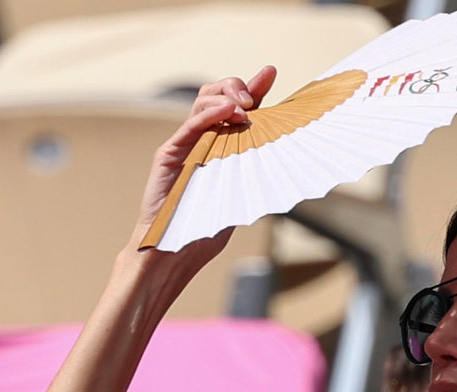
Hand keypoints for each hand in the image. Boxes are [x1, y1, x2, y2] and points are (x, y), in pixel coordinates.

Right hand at [129, 66, 277, 267]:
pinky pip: (190, 126)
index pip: (235, 107)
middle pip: (216, 94)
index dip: (253, 87)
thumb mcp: (242, 194)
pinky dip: (210, 114)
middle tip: (255, 96)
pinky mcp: (169, 154)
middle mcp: (201, 140)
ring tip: (245, 107)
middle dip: (238, 86)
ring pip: (202, 102)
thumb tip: (287, 153)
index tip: (271, 72)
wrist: (173, 253)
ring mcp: (184, 145)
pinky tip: (228, 112)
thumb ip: (256, 169)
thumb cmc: (206, 230)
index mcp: (219, 146)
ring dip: (226, 96)